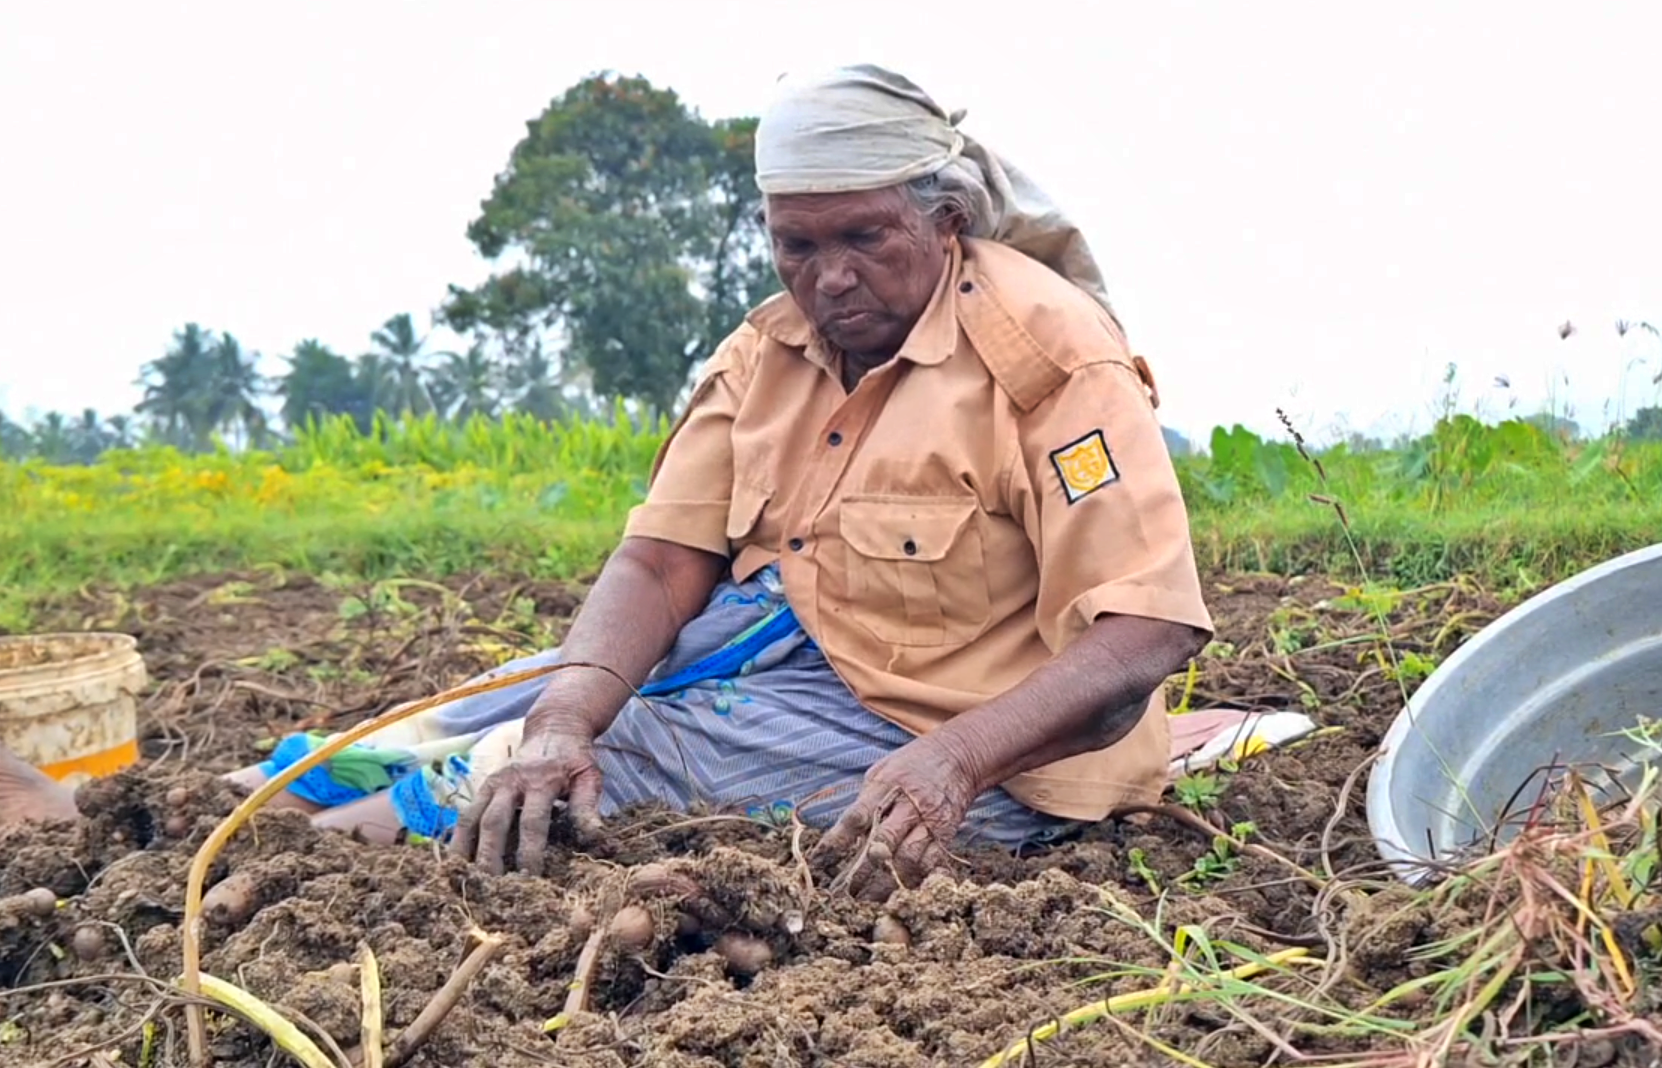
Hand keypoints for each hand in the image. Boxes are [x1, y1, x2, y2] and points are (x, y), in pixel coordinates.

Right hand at [450, 721, 602, 876]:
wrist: (554, 728)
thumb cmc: (574, 760)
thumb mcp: (588, 777)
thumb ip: (587, 808)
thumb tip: (597, 841)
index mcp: (541, 780)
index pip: (532, 822)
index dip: (529, 852)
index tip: (529, 880)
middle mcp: (511, 781)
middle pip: (494, 822)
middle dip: (490, 857)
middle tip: (491, 890)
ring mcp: (492, 782)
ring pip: (471, 817)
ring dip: (465, 850)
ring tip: (463, 880)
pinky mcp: (482, 786)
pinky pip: (464, 813)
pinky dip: (456, 837)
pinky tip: (453, 861)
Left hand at [811, 736, 979, 901]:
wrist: (959, 758)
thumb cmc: (911, 764)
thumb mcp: (881, 772)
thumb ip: (864, 802)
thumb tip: (842, 836)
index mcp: (886, 786)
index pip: (856, 817)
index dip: (836, 841)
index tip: (818, 862)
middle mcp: (908, 805)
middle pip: (881, 844)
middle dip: (859, 873)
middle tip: (840, 895)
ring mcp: (929, 822)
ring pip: (906, 860)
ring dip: (884, 884)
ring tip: (866, 902)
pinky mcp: (946, 836)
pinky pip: (932, 865)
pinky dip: (918, 883)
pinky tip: (903, 897)